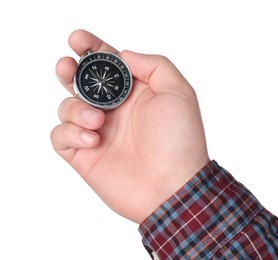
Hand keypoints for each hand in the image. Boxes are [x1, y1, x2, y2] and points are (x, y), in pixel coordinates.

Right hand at [51, 29, 209, 223]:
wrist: (172, 186)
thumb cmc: (179, 141)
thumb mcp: (178, 92)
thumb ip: (154, 65)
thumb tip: (123, 56)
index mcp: (133, 93)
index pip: (106, 65)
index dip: (91, 49)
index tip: (78, 40)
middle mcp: (114, 111)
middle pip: (80, 82)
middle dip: (69, 70)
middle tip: (67, 67)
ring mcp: (98, 132)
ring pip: (67, 107)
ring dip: (76, 108)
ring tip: (98, 121)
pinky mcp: (85, 155)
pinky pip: (60, 136)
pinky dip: (70, 133)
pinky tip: (93, 140)